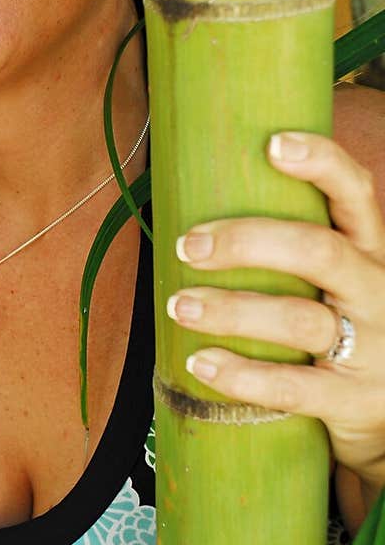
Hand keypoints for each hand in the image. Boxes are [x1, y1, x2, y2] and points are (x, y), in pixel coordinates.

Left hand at [167, 131, 384, 497]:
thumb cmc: (343, 331)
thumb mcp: (337, 283)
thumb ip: (293, 251)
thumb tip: (198, 217)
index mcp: (370, 252)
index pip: (357, 193)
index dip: (322, 163)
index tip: (273, 144)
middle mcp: (376, 292)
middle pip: (318, 252)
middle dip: (247, 242)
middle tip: (187, 246)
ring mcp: (370, 348)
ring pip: (299, 321)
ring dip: (231, 310)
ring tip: (179, 305)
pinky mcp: (352, 400)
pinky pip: (293, 387)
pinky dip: (241, 375)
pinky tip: (200, 362)